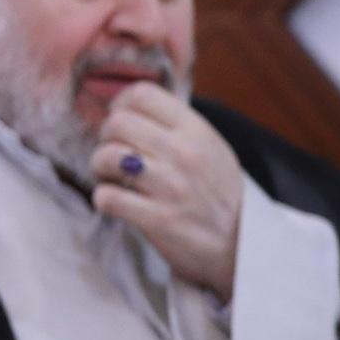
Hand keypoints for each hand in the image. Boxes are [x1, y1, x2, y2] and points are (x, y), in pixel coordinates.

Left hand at [89, 82, 243, 298]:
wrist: (241, 245)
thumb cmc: (216, 193)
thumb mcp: (209, 147)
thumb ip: (174, 125)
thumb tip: (128, 104)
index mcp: (196, 130)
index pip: (142, 94)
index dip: (120, 105)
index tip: (121, 121)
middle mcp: (184, 153)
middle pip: (116, 123)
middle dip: (106, 138)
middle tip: (114, 153)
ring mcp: (171, 186)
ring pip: (106, 156)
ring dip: (99, 167)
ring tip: (112, 177)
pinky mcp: (158, 219)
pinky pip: (107, 197)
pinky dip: (103, 198)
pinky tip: (116, 201)